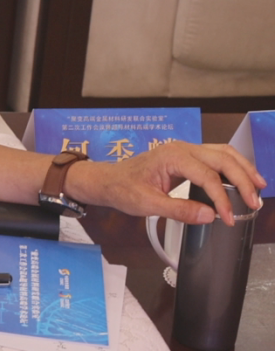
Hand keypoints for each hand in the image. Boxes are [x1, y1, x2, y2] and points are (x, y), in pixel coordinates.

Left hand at [71, 142, 264, 225]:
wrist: (108, 180)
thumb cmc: (123, 189)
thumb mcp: (147, 204)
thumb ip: (179, 210)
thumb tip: (209, 216)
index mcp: (171, 157)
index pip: (207, 176)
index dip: (222, 199)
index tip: (228, 218)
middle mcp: (181, 148)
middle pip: (222, 159)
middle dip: (243, 180)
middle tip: (255, 203)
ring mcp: (185, 150)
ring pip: (223, 153)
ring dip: (243, 169)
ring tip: (259, 187)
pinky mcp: (187, 156)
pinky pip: (216, 156)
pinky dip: (233, 166)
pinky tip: (243, 178)